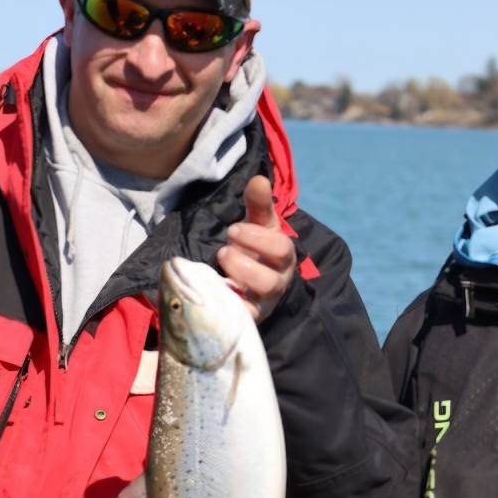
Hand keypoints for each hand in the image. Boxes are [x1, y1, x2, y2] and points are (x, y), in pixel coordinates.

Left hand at [217, 175, 296, 322]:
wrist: (250, 278)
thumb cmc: (254, 246)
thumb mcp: (257, 223)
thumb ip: (258, 203)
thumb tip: (259, 179)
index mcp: (283, 256)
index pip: (281, 249)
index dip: (257, 239)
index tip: (233, 230)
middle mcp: (278, 282)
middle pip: (271, 280)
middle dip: (244, 262)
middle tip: (224, 249)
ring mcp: (263, 302)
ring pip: (258, 301)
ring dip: (236, 280)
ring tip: (220, 265)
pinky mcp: (248, 317)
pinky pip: (242, 317)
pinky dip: (228, 305)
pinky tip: (214, 290)